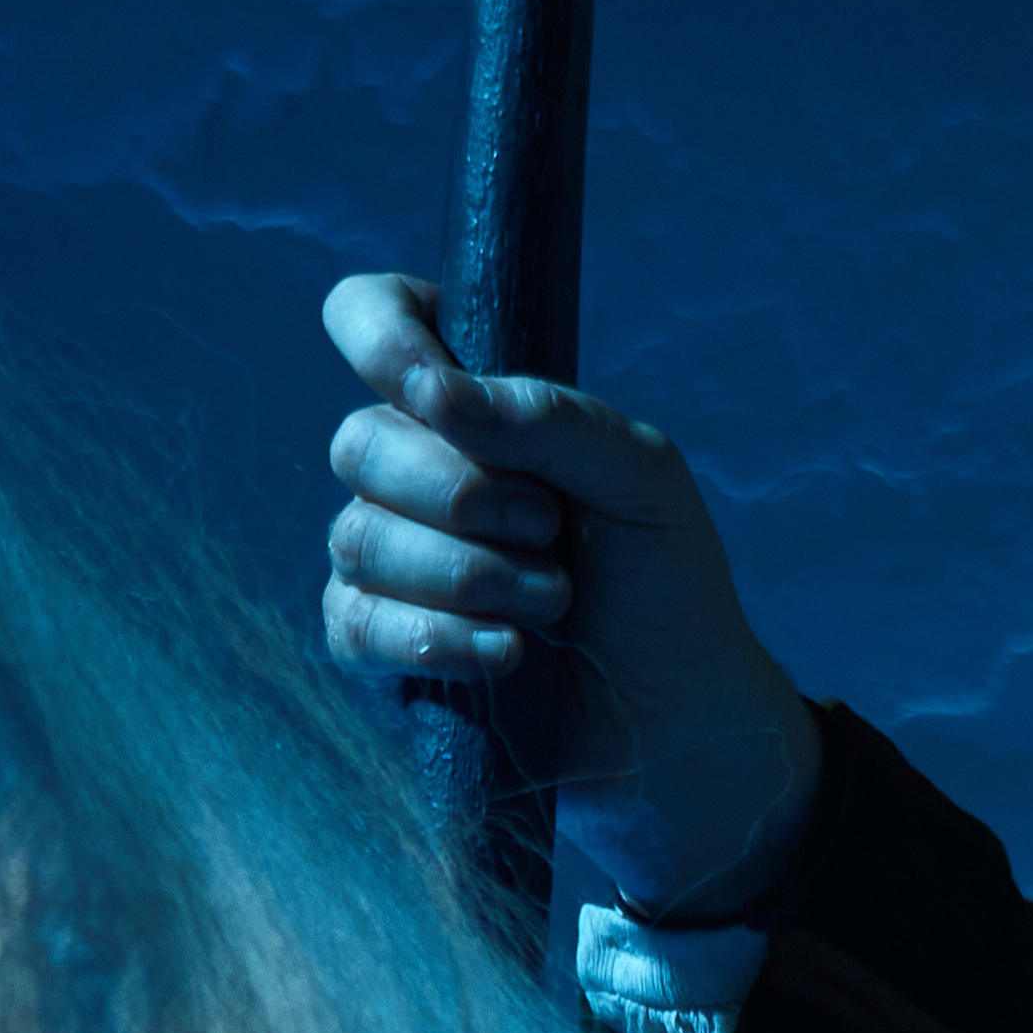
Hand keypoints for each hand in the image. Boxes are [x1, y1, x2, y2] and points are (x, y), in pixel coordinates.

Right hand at [315, 270, 820, 916]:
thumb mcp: (642, 478)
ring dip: (470, 574)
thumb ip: (551, 417)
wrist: (678, 716)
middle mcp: (420, 470)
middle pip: (361, 442)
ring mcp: (390, 558)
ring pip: (357, 537)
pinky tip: (508, 656)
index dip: (380, 336)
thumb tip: (434, 396)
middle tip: (552, 529)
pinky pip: (354, 622)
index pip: (380, 316)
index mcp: (478, 402)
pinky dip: (438, 638)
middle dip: (462, 493)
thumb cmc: (665, 583)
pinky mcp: (379, 643)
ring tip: (554, 603)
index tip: (433, 391)